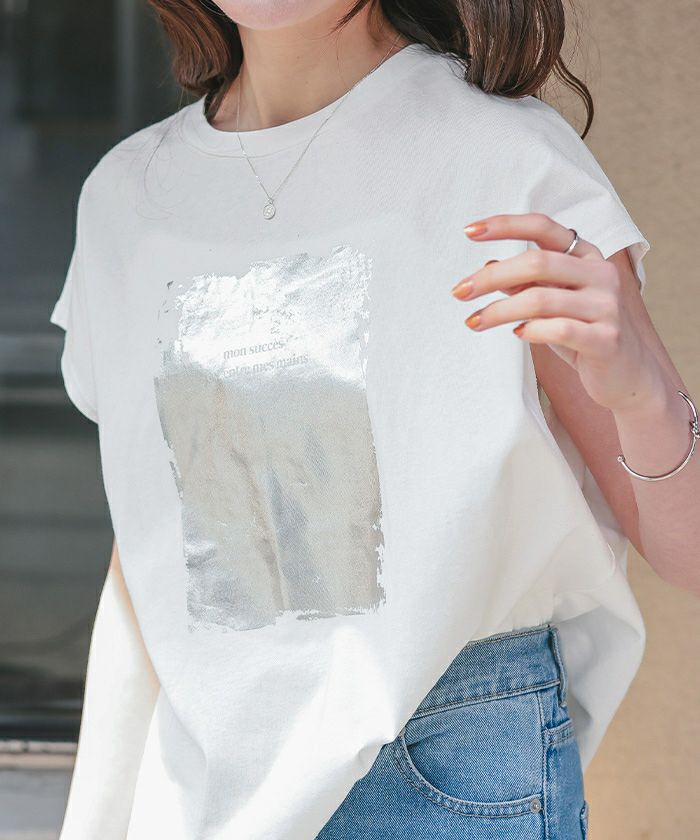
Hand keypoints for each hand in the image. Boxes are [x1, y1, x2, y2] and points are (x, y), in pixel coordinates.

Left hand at [451, 212, 658, 413]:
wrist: (627, 376)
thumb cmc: (583, 334)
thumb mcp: (551, 304)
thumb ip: (525, 285)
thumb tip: (488, 266)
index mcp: (586, 257)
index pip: (543, 227)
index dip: (506, 225)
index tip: (469, 232)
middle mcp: (600, 274)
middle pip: (536, 262)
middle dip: (491, 277)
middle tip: (459, 292)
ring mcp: (607, 306)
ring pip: (541, 299)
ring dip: (499, 311)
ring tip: (473, 321)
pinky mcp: (606, 339)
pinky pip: (560, 329)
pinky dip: (531, 331)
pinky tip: (517, 334)